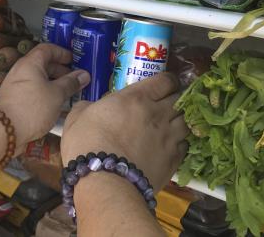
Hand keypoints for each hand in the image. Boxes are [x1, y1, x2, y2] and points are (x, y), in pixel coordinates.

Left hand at [0, 43, 89, 151]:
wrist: (4, 131)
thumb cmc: (30, 108)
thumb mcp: (57, 94)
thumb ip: (71, 83)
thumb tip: (83, 75)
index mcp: (30, 63)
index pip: (47, 49)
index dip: (62, 52)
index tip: (73, 59)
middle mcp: (21, 72)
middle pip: (43, 65)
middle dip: (61, 71)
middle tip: (75, 79)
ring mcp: (16, 86)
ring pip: (38, 80)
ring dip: (54, 85)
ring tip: (68, 94)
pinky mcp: (14, 100)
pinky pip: (33, 92)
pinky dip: (45, 95)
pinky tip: (55, 107)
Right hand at [61, 73, 188, 191]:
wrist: (104, 182)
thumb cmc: (86, 145)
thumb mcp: (77, 117)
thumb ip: (88, 106)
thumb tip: (91, 106)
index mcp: (136, 97)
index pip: (165, 80)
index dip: (166, 81)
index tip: (162, 85)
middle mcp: (158, 113)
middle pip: (179, 99)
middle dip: (173, 99)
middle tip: (164, 105)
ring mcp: (169, 137)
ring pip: (186, 122)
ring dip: (178, 121)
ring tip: (169, 126)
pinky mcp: (174, 160)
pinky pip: (185, 145)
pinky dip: (180, 143)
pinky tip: (169, 147)